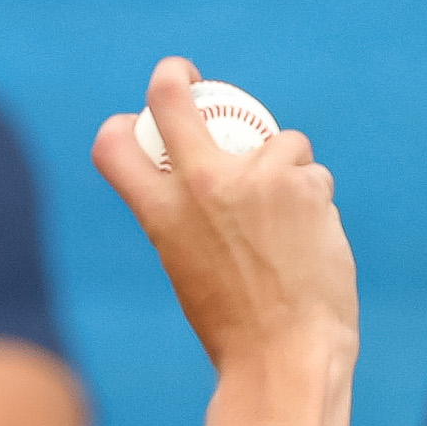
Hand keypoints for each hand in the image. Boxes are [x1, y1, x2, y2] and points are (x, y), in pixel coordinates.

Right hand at [91, 57, 356, 370]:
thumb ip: (189, 217)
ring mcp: (252, 177)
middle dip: (173, 75)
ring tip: (286, 225)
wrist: (283, 351)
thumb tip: (215, 177)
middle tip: (186, 75)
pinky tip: (310, 238)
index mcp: (156, 212)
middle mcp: (197, 185)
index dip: (120, 124)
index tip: (134, 120)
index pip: (113, 145)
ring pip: (278, 142)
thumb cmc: (232, 322)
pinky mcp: (301, 180)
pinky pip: (310, 171)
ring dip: (286, 169)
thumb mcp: (185, 264)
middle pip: (171, 98)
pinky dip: (313, 198)